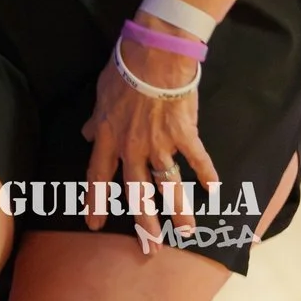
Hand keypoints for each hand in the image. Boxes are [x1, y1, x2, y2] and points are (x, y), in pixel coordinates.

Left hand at [84, 24, 220, 244]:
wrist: (154, 52)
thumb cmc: (125, 67)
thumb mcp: (101, 94)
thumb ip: (95, 120)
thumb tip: (86, 134)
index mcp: (108, 137)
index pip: (97, 177)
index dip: (95, 202)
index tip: (94, 224)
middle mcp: (132, 147)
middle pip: (137, 192)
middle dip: (144, 223)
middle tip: (150, 248)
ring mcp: (159, 143)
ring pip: (168, 184)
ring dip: (179, 210)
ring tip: (187, 231)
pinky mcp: (184, 133)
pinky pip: (197, 159)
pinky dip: (207, 174)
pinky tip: (214, 190)